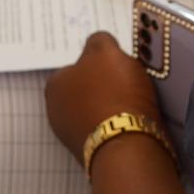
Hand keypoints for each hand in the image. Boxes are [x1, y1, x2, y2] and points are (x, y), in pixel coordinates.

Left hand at [45, 32, 162, 162]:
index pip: (76, 66)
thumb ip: (98, 40)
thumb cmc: (113, 93)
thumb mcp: (104, 50)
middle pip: (88, 89)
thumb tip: (99, 44)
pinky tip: (138, 119)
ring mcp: (75, 137)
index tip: (115, 64)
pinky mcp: (97, 153)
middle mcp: (57, 113)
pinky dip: (123, 123)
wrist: (129, 145)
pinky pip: (112, 128)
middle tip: (128, 80)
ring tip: (138, 100)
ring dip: (117, 104)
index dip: (98, 63)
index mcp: (54, 86)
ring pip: (101, 109)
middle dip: (106, 85)